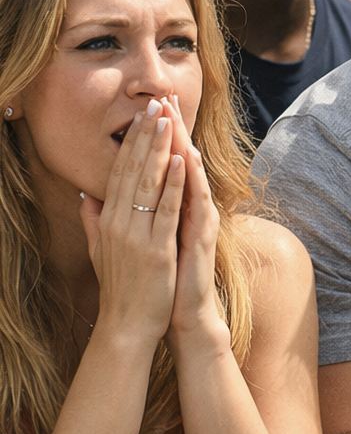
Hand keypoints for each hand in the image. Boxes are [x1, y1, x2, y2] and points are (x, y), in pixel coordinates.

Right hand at [79, 101, 182, 346]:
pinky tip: (181, 162)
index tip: (141, 117)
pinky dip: (173, 185)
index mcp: (107, 221)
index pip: (119, 173)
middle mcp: (118, 223)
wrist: (127, 325)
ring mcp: (136, 235)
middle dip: (144, 137)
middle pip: (132, 171)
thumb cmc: (120, 287)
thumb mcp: (100, 250)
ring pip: (148, 184)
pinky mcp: (156, 248)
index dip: (131, 144)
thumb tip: (86, 194)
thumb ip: (93, 221)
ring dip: (159, 151)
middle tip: (155, 107)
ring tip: (167, 122)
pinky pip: (165, 210)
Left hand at [157, 97, 226, 347]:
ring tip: (178, 118)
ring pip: (193, 174)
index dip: (156, 135)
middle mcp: (190, 207)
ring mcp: (200, 218)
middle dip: (172, 128)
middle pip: (181, 160)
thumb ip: (132, 213)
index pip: (164, 164)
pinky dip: (195, 180)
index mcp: (173, 206)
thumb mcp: (144, 239)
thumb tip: (104, 193)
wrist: (180, 312)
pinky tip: (193, 160)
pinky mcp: (204, 234)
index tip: (147, 106)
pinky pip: (199, 202)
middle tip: (165, 96)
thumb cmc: (163, 277)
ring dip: (186, 144)